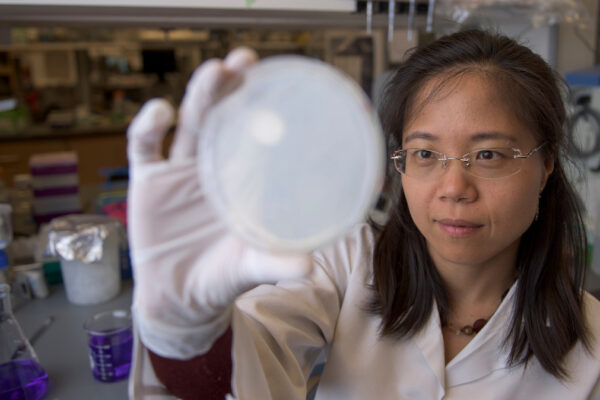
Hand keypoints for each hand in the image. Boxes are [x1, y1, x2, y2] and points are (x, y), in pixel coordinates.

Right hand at [127, 48, 312, 357]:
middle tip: (245, 62)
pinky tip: (162, 113)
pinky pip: (144, 146)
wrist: (179, 301)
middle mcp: (212, 168)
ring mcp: (179, 171)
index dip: (262, 107)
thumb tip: (309, 266)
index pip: (252, 134)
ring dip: (200, 95)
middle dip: (230, 87)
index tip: (280, 82)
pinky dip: (149, 126)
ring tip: (217, 72)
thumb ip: (274, 264)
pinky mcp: (147, 182)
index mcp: (240, 181)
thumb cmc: (221, 278)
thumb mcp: (249, 268)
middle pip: (220, 117)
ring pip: (188, 123)